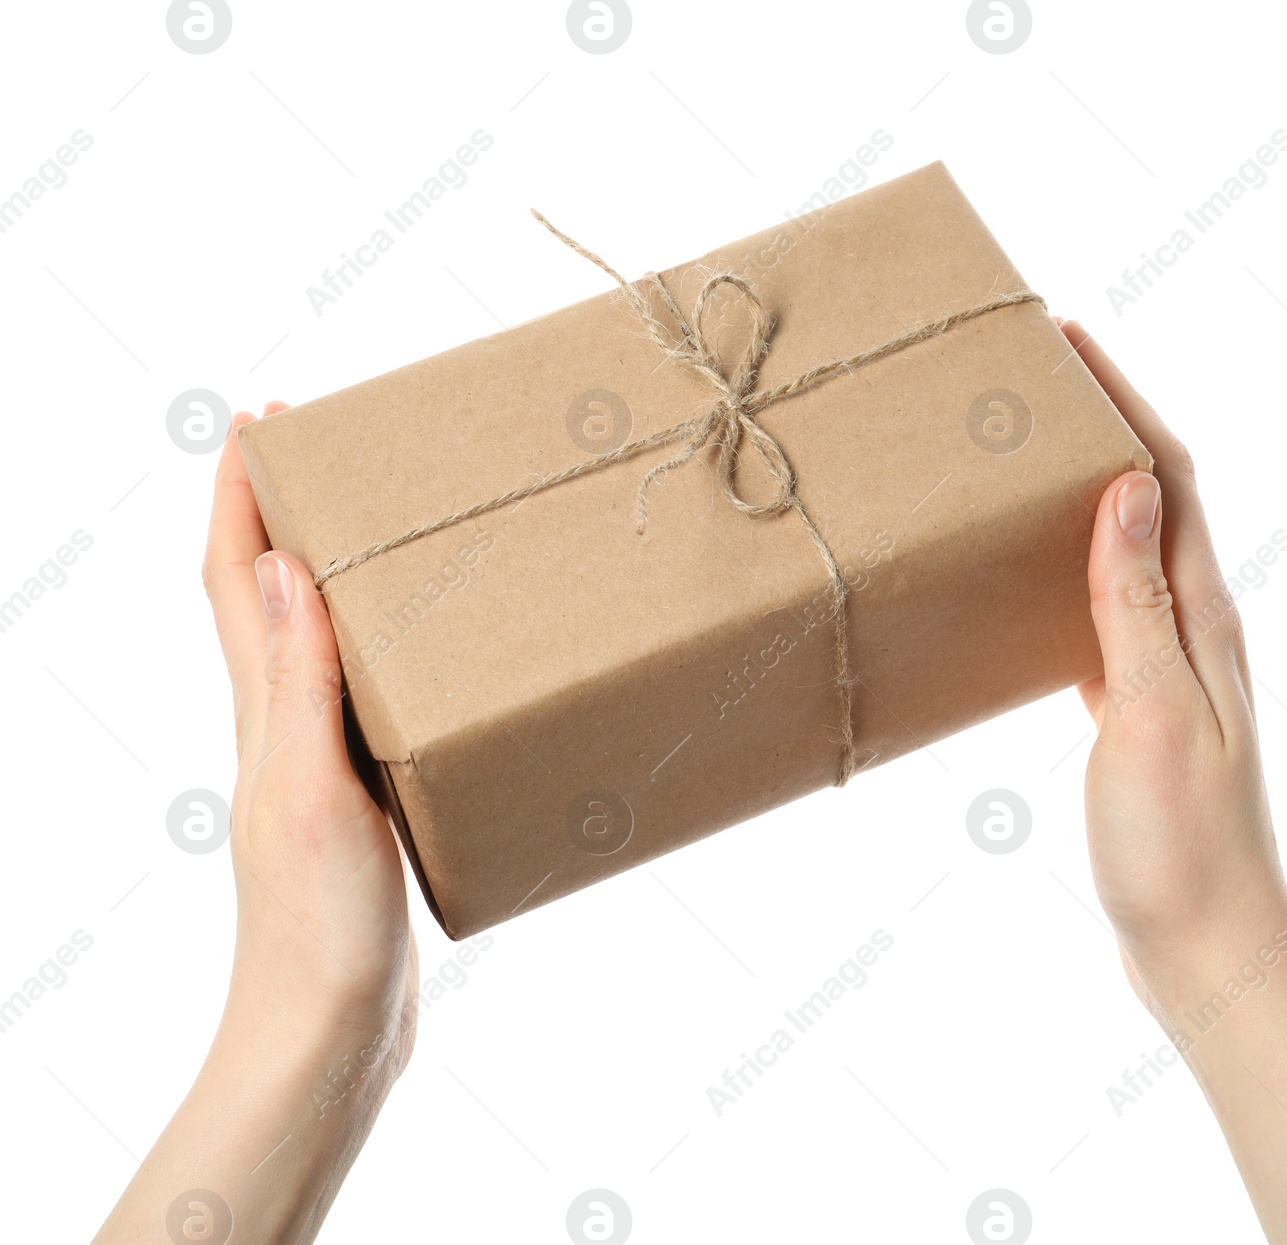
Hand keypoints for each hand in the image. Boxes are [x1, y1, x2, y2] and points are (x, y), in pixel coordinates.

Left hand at [94, 406, 417, 1243]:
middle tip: (331, 453)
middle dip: (282, 513)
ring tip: (381, 528)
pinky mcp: (360, 801)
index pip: (236, 579)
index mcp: (265, 718)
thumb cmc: (316, 925)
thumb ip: (297, 684)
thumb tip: (283, 563)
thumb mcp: (307, 792)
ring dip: (330, 574)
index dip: (239, 497)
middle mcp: (282, 729)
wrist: (331, 1029)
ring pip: (315, 643)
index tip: (263, 420)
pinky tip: (425, 656)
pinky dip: (379, 649)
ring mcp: (319, 765)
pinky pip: (362, 697)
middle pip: (267, 596)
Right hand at [1062, 321, 1286, 1242]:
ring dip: (1080, 493)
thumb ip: (1139, 601)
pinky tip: (1025, 579)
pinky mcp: (1136, 706)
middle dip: (1100, 427)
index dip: (1122, 400)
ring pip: (1124, 550)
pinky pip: (1102, 609)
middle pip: (1149, 497)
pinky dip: (1067, 570)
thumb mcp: (1153, 713)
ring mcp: (1166, 667)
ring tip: (1017, 462)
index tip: (1067, 342)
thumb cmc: (1182, 843)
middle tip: (1030, 385)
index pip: (1166, 477)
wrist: (1204, 944)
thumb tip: (1126, 484)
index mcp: (1202, 617)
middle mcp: (1192, 628)